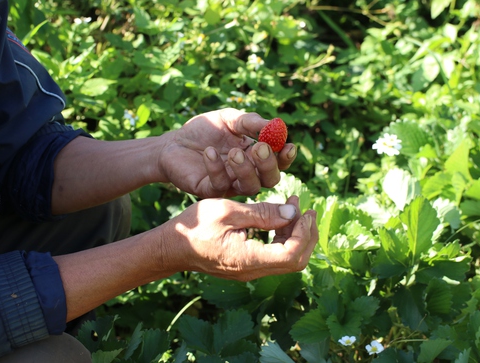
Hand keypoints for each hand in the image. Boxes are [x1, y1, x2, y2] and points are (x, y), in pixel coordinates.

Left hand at [157, 108, 296, 197]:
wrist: (173, 142)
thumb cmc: (205, 131)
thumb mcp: (229, 119)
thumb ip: (250, 122)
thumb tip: (275, 125)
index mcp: (256, 158)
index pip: (278, 162)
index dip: (285, 156)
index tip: (288, 146)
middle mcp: (247, 175)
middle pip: (269, 179)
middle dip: (268, 164)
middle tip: (259, 147)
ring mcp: (229, 185)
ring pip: (249, 187)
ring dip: (245, 169)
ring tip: (233, 151)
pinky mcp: (209, 191)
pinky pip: (219, 185)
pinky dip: (216, 168)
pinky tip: (209, 152)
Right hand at [157, 195, 317, 280]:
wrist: (172, 247)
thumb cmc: (196, 226)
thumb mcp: (228, 211)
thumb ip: (262, 212)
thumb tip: (292, 212)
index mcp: (249, 258)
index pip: (291, 254)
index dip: (304, 232)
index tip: (304, 210)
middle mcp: (253, 270)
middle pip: (296, 261)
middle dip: (306, 235)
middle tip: (307, 209)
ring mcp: (250, 271)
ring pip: (287, 260)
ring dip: (296, 235)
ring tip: (294, 208)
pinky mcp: (247, 266)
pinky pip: (274, 256)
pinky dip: (283, 238)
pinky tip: (280, 218)